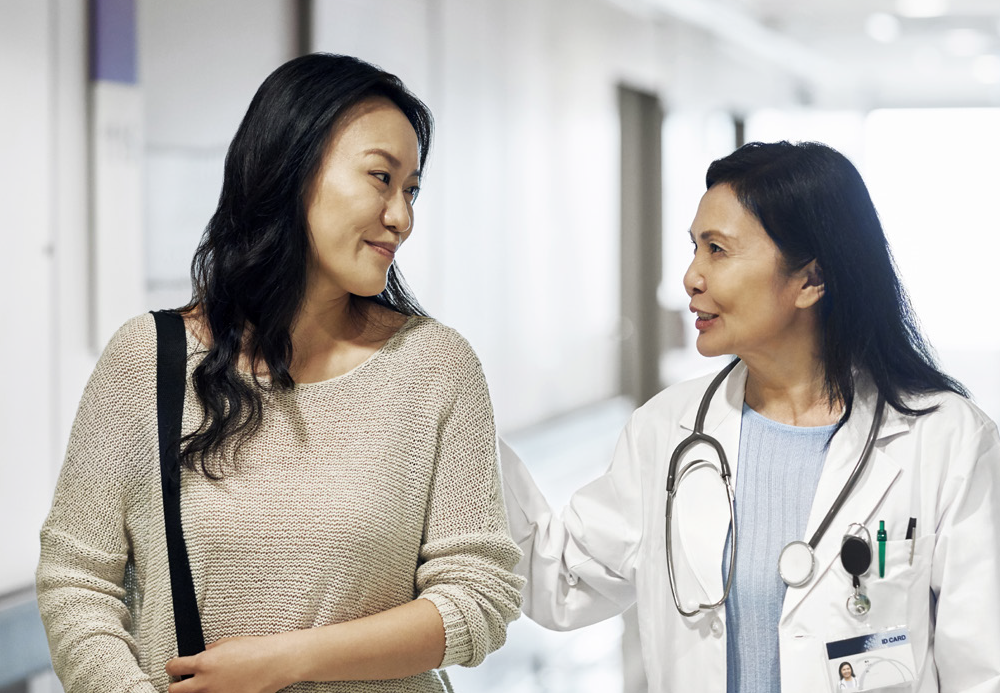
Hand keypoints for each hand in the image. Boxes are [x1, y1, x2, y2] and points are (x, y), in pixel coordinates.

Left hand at [165, 635, 296, 692]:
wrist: (276, 662)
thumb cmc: (256, 649)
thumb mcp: (228, 642)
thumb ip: (210, 651)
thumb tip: (201, 655)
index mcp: (204, 663)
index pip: (173, 667)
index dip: (172, 666)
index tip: (175, 667)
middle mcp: (206, 682)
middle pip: (175, 691)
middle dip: (177, 686)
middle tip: (184, 682)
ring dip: (197, 692)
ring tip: (208, 685)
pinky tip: (225, 689)